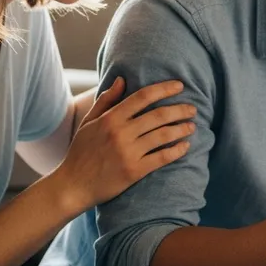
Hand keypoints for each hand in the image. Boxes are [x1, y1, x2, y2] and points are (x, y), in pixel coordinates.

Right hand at [54, 77, 195, 211]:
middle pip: (159, 115)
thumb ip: (106, 100)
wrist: (73, 185)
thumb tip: (122, 79)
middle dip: (180, 110)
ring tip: (192, 126)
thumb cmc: (81, 152)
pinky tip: (185, 146)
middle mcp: (120, 133)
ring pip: (164, 135)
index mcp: (110, 118)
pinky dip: (177, 150)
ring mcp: (128, 152)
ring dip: (182, 129)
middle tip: (193, 109)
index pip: (143, 97)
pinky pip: (162, 157)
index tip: (179, 86)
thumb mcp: (88, 122)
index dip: (164, 89)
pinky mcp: (134, 171)